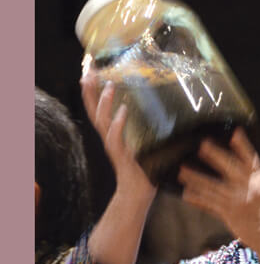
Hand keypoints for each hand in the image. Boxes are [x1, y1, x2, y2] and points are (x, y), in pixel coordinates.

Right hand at [80, 72, 155, 198]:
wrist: (138, 193)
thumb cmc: (144, 169)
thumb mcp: (145, 144)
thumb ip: (148, 130)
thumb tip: (167, 113)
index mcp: (113, 134)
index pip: (99, 109)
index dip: (93, 91)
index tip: (90, 71)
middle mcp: (110, 138)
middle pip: (94, 110)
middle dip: (90, 90)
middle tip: (89, 70)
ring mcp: (115, 146)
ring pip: (103, 121)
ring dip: (105, 103)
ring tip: (109, 86)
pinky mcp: (122, 156)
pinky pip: (116, 137)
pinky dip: (118, 123)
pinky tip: (123, 111)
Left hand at [178, 128, 259, 263]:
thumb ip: (252, 180)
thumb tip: (236, 168)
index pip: (251, 158)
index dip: (242, 145)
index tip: (235, 133)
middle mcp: (249, 188)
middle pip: (229, 167)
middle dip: (215, 156)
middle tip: (202, 145)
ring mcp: (237, 201)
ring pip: (213, 186)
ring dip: (196, 178)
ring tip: (183, 171)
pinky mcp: (229, 214)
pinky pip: (209, 204)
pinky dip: (197, 199)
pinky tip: (187, 194)